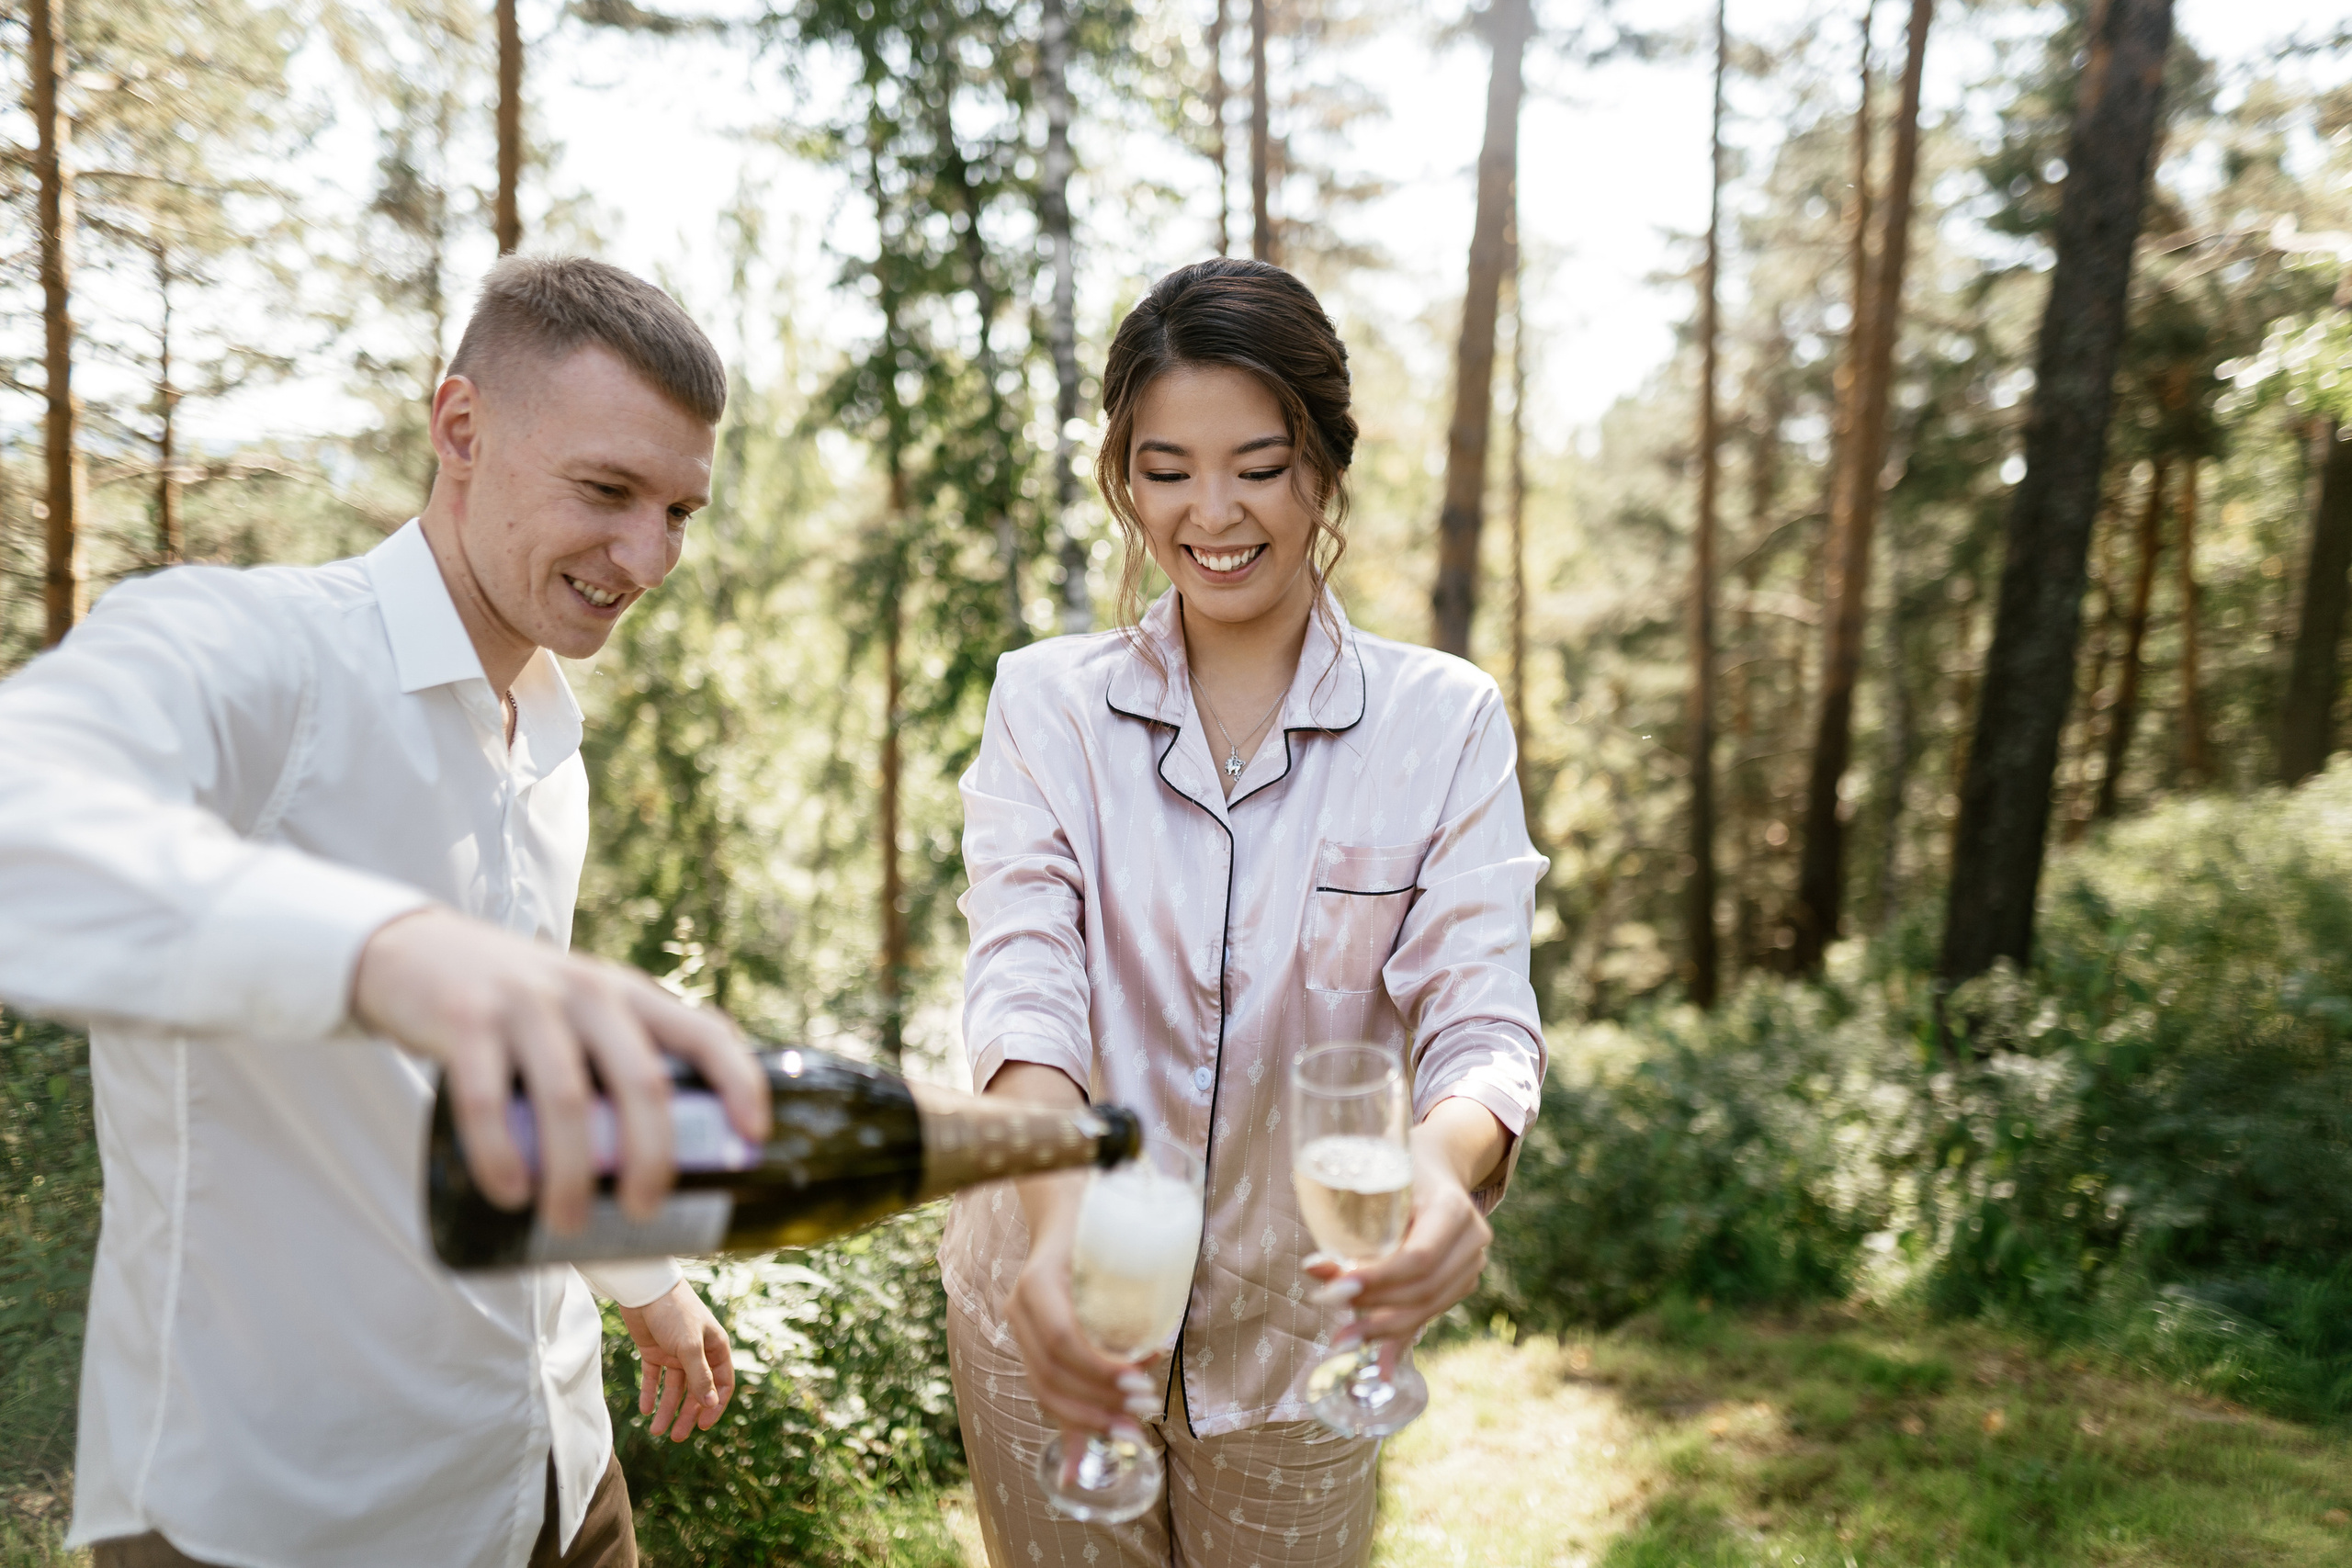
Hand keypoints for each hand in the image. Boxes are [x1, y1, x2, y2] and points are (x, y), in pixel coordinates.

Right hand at [353, 906, 770, 1233]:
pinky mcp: (465, 1021)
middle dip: (650, 1158)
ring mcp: (526, 1003)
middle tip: (643, 1212)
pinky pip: (488, 1101)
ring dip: (574, 1174)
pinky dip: (501, 1156)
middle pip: (641, 1082)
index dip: (739, 1082)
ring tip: (569, 1223)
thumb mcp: (584, 1006)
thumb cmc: (516, 1002)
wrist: (411, 950)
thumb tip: (679, 1140)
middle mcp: (587, 992)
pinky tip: (511, 1194)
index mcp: (628, 994)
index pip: (704, 1032)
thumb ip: (625, 1049)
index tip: (752, 1138)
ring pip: (569, 1100)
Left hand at [619, 1279, 737, 1441]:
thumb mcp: (689, 1346)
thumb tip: (710, 1405)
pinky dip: (650, 1394)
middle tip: (675, 1436)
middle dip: (687, 1414)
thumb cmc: (674, 1312)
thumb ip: (700, 1376)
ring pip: (674, 1388)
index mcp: (714, 1348)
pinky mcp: (654, 1351)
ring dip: (666, 1409)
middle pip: (696, 1391)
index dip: (714, 1406)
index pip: (721, 1384)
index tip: (702, 1426)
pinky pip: (654, 1378)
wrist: (644, 1289)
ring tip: (656, 1431)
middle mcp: (697, 1352)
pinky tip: (645, 1410)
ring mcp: (675, 1352)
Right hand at [1001, 1176, 1157, 1446]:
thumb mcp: (1115, 1236)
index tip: (1140, 1376)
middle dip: (1098, 1400)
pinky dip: (1066, 1432)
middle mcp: (1019, 1307)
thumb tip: (1171, 1326)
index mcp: (1037, 1280)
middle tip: (1144, 1409)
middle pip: (1051, 1371)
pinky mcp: (1030, 1345)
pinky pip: (1046, 1393)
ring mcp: (1019, 1328)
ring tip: (1131, 1431)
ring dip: (1088, 1418)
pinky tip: (1074, 1472)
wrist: (1063, 1208)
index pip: (1062, 1338)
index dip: (1099, 1365)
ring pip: (1044, 1388)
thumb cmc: (1099, 1219)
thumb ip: (1136, 1274)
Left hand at [1305, 1101, 1504, 1365]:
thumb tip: (1315, 1269)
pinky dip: (1401, 1337)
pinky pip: (1430, 1313)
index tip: (1335, 1288)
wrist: (1440, 1163)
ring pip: (1428, 1307)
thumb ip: (1352, 1225)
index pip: (1417, 1257)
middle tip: (1329, 1313)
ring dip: (1383, 1327)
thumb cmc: (1399, 1166)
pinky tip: (1381, 1367)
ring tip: (1343, 1338)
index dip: (1377, 1278)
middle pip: (1422, 1289)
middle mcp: (1472, 1239)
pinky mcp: (1462, 1282)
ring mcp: (1472, 1264)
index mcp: (1453, 1208)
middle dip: (1374, 1307)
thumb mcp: (1379, 1181)